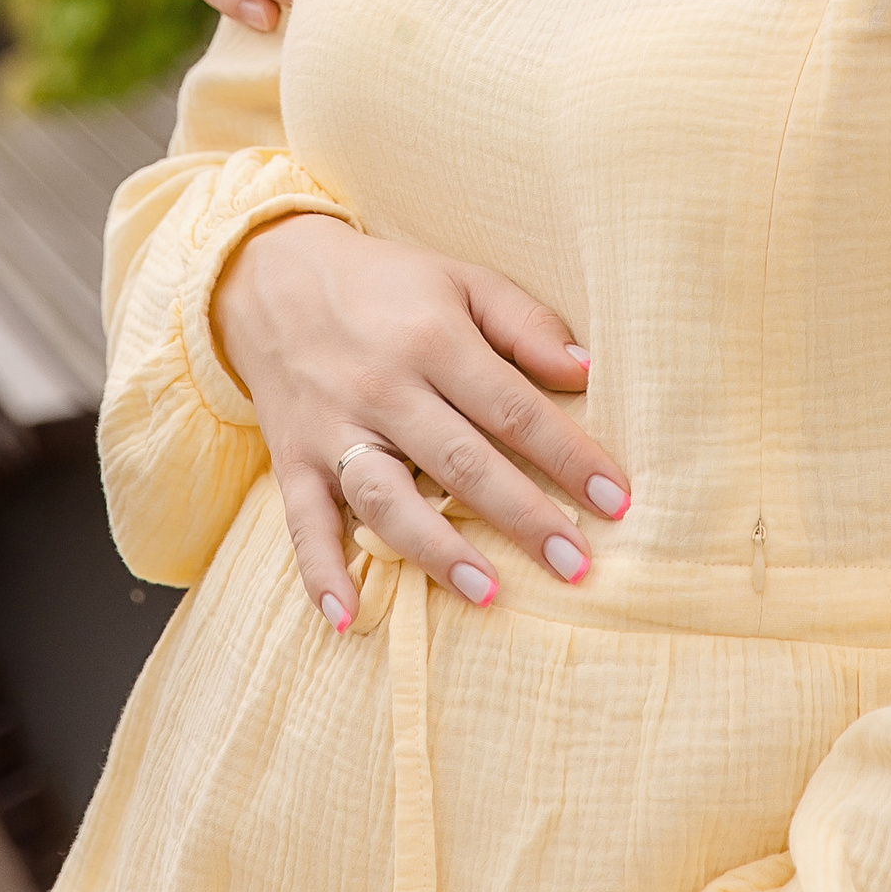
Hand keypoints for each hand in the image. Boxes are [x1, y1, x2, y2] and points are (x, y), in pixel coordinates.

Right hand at [213, 210, 630, 628]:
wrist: (273, 275)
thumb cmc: (388, 285)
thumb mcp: (461, 280)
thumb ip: (525, 324)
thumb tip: (587, 373)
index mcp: (433, 338)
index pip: (513, 408)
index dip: (568, 455)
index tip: (616, 500)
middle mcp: (382, 387)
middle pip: (460, 461)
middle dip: (522, 516)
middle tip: (577, 564)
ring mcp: (333, 428)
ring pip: (385, 498)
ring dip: (434, 549)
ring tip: (488, 594)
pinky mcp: (292, 459)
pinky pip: (302, 522)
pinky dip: (320, 572)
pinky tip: (348, 616)